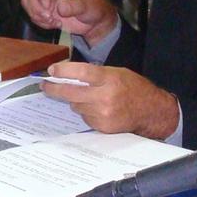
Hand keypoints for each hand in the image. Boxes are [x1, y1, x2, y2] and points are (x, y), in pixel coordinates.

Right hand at [21, 0, 116, 44]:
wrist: (92, 20)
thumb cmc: (93, 6)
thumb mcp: (89, 4)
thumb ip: (76, 6)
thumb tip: (61, 8)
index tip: (47, 6)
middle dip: (35, 5)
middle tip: (47, 16)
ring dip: (36, 14)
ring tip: (51, 21)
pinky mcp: (41, 4)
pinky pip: (30, 11)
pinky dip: (38, 20)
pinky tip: (51, 23)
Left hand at [40, 63, 179, 138]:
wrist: (151, 111)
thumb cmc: (133, 88)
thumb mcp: (117, 73)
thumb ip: (95, 75)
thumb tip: (68, 76)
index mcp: (110, 79)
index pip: (82, 73)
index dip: (64, 71)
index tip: (52, 70)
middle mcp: (105, 97)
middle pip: (71, 93)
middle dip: (54, 89)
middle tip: (45, 85)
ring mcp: (103, 114)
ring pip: (76, 106)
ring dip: (77, 101)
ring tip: (91, 98)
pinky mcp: (102, 126)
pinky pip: (85, 117)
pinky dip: (87, 112)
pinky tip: (99, 109)